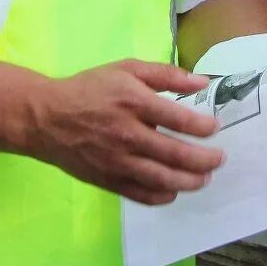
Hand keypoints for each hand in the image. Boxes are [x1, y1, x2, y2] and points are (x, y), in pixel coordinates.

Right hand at [23, 59, 224, 205]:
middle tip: (219, 159)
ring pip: (162, 179)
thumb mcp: (127, 69)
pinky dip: (162, 196)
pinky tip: (173, 190)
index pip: (180, 119)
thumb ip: (166, 74)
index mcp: (134, 101)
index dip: (203, 127)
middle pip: (176, 154)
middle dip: (205, 160)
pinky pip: (141, 194)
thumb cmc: (90, 89)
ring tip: (204, 178)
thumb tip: (202, 81)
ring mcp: (117, 160)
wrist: (46, 117)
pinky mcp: (108, 179)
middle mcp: (128, 134)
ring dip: (190, 181)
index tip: (215, 128)